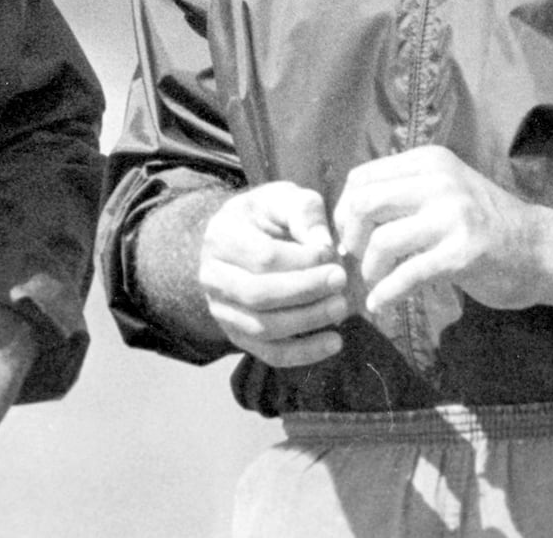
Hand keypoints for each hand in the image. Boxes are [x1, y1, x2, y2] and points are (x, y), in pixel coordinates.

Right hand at [197, 181, 348, 367]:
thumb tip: (322, 245)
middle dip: (305, 291)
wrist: (245, 240)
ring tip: (340, 307)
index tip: (331, 254)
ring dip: (308, 321)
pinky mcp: (238, 335)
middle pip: (258, 294)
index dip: (301, 260)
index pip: (262, 257)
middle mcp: (212, 277)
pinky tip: (334, 342)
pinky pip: (269, 353)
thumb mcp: (285, 198)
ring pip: (263, 328)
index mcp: (219, 236)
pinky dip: (304, 353)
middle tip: (341, 280)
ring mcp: (221, 310)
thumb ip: (303, 212)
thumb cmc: (270, 217)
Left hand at [330, 146, 552, 318]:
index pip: (362, 178)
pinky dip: (387, 293)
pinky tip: (381, 305)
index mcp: (429, 162)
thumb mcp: (443, 193)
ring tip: (375, 283)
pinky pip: (409, 274)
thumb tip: (346, 219)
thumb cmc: (485, 225)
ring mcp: (454, 215)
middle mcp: (439, 180)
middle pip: (365, 204)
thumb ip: (403, 195)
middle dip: (351, 238)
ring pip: (382, 240)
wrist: (544, 250)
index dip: (345, 211)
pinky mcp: (464, 252)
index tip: (349, 237)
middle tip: (358, 261)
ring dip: (369, 270)